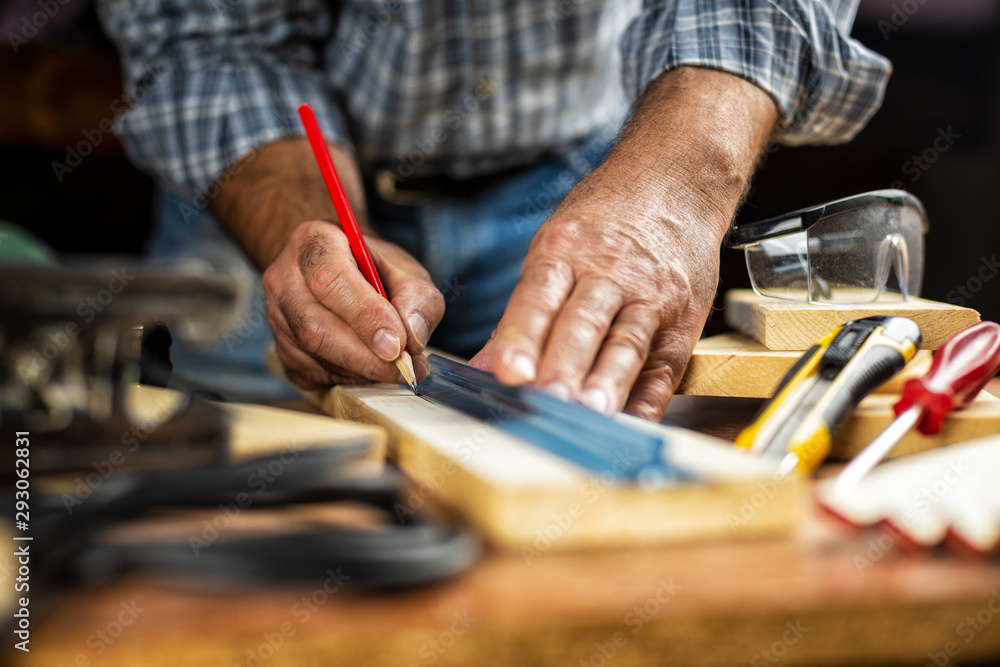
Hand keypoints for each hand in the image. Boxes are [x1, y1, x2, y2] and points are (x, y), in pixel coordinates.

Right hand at [263, 219, 444, 388]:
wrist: (336, 271)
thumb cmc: (372, 268)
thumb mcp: (405, 269)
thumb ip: (418, 297)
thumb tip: (413, 336)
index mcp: (315, 243)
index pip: (330, 280)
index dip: (365, 316)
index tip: (398, 345)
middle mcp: (285, 279)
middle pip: (316, 328)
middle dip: (366, 357)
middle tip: (404, 368)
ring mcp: (276, 316)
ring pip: (315, 356)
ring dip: (362, 370)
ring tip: (394, 366)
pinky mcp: (281, 349)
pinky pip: (313, 375)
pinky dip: (349, 378)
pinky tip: (369, 366)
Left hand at [469, 67, 776, 418]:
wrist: (677, 182)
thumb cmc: (605, 221)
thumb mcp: (554, 247)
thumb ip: (523, 313)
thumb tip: (483, 370)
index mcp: (566, 249)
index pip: (539, 296)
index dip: (522, 336)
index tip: (506, 372)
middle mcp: (611, 272)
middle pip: (584, 323)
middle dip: (563, 366)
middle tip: (543, 402)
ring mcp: (652, 296)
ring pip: (626, 343)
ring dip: (606, 383)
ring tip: (588, 415)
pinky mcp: (684, 320)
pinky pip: (665, 366)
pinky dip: (648, 399)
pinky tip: (630, 425)